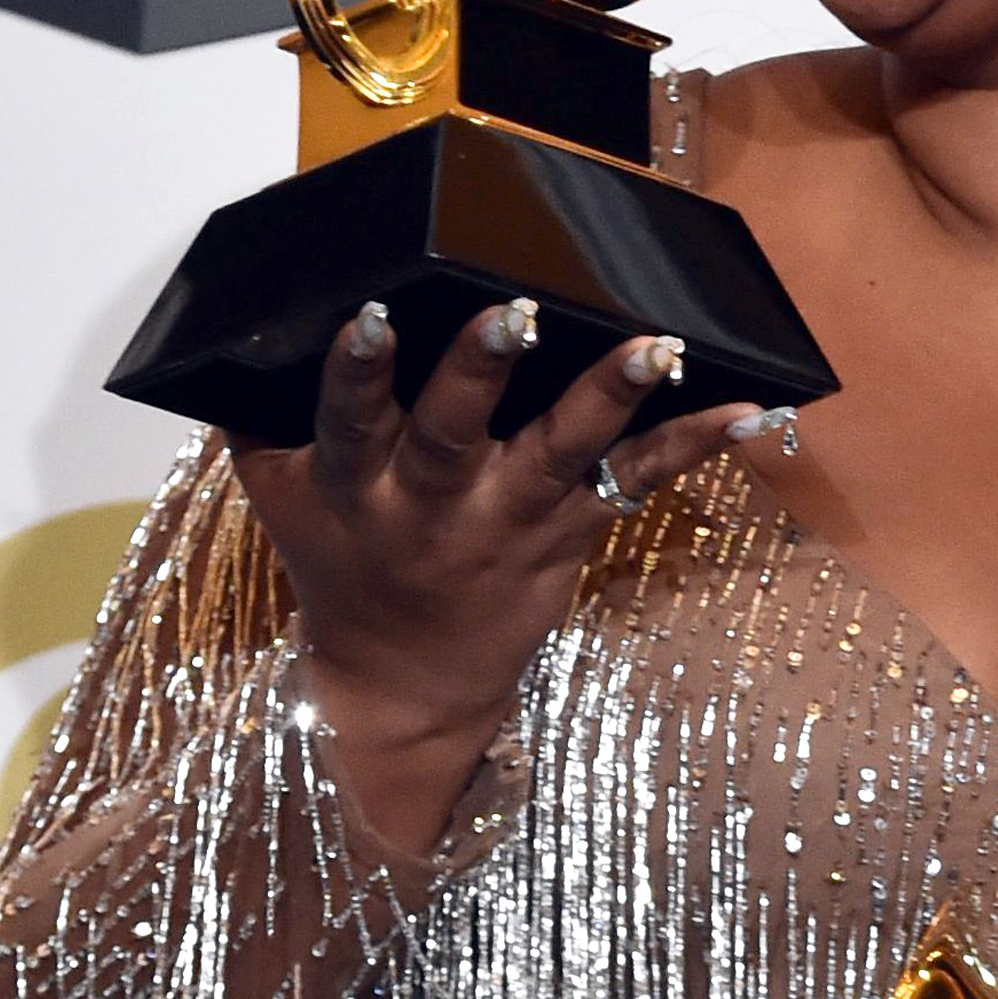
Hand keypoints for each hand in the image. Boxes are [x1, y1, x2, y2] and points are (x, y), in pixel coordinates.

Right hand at [230, 305, 787, 859]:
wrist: (402, 686)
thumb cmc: (341, 570)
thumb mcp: (282, 497)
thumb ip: (261, 417)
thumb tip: (247, 320)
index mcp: (356, 485)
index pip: (350, 420)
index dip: (359, 371)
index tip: (375, 316)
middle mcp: (434, 503)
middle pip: (454, 432)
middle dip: (481, 371)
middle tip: (515, 312)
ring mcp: (509, 520)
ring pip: (560, 452)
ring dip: (609, 394)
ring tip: (655, 345)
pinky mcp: (569, 535)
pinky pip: (636, 485)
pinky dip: (693, 446)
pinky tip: (749, 409)